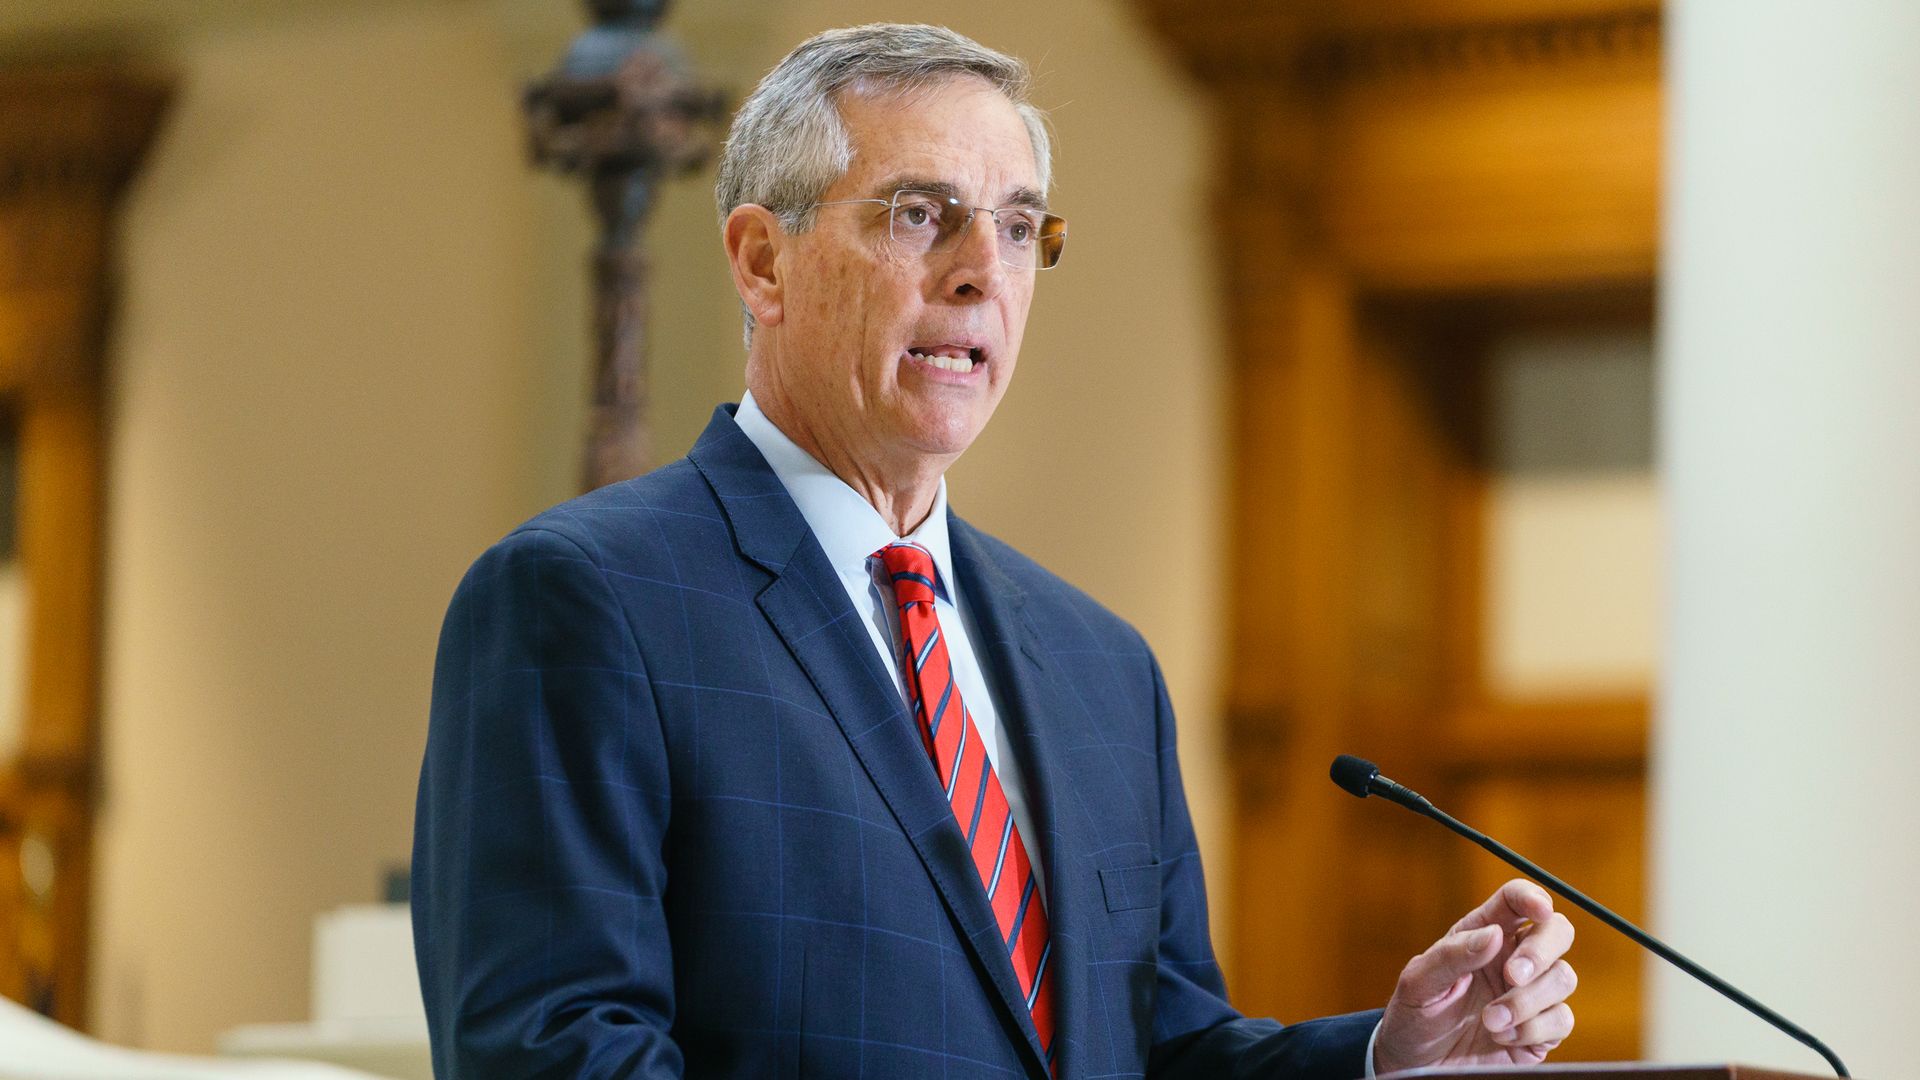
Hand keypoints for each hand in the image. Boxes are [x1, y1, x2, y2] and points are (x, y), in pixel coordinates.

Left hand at [1372, 879, 1576, 1073]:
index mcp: (1481, 935)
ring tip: (1488, 1020)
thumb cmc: (1413, 1016)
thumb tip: (1494, 934)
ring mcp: (1530, 993)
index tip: (1539, 908)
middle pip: (1557, 931)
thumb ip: (1452, 955)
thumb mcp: (1419, 983)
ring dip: (1527, 1000)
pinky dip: (1533, 1029)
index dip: (1532, 896)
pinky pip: (1562, 1019)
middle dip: (1541, 951)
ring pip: (1563, 977)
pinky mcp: (1541, 1029)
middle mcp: (1512, 958)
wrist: (1417, 1064)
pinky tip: (1501, 1037)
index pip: (1515, 900)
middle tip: (1512, 975)